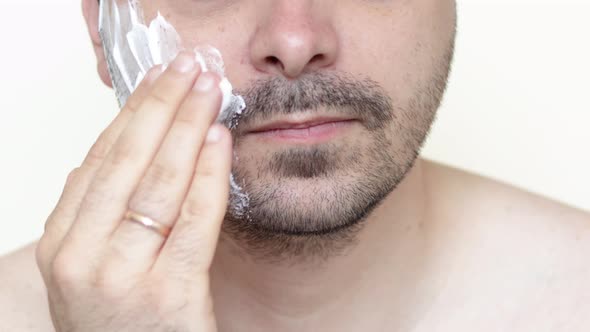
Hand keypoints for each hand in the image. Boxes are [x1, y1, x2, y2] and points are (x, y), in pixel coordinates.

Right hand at [35, 51, 230, 331]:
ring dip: (187, 126)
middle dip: (162, 105)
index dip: (131, 113)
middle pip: (127, 161)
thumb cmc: (122, 326)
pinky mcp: (170, 291)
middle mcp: (83, 257)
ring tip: (208, 91)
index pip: (100, 160)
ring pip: (159, 181)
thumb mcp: (91, 271)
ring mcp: (124, 274)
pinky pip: (194, 217)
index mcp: (61, 246)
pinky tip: (218, 139)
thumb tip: (111, 156)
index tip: (155, 81)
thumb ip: (96, 217)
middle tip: (188, 68)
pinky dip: (208, 172)